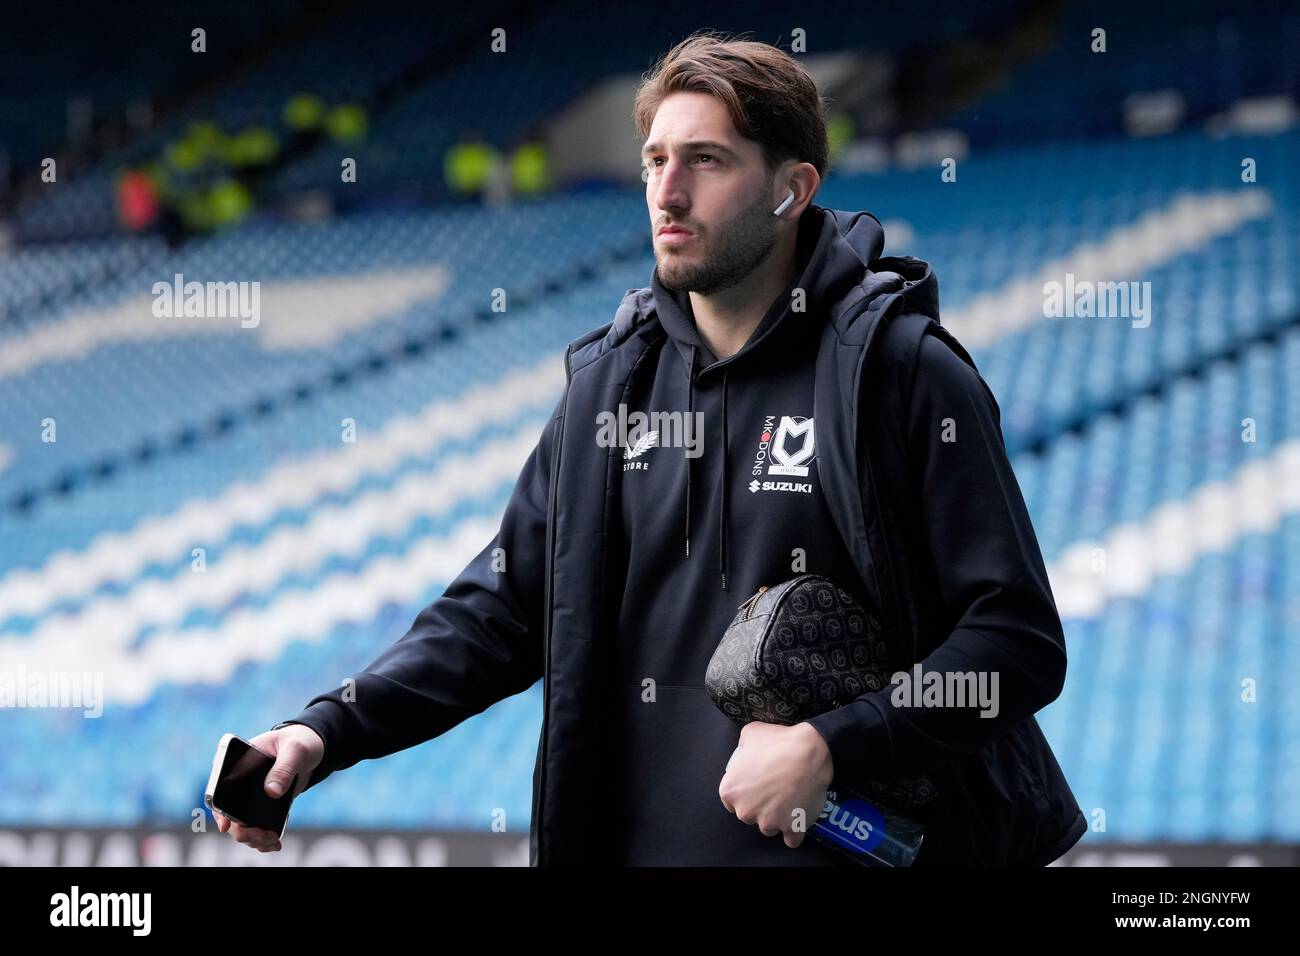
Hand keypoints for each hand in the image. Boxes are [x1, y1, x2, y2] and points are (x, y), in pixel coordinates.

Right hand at [212, 725, 323, 851]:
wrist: (310, 749)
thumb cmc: (298, 742)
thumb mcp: (294, 750)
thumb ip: (283, 768)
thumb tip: (271, 792)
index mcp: (236, 761)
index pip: (217, 787)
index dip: (217, 808)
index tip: (225, 824)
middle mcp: (236, 781)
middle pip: (226, 813)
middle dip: (240, 830)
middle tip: (259, 835)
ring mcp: (247, 796)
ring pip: (239, 825)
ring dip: (252, 838)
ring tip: (271, 840)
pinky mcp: (260, 806)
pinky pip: (255, 827)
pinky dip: (262, 839)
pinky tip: (274, 843)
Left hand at [718, 721, 834, 848]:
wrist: (809, 752)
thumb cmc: (778, 741)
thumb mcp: (751, 733)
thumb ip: (742, 747)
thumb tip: (744, 751)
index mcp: (730, 791)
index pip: (731, 800)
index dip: (744, 793)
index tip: (755, 786)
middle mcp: (745, 812)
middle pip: (749, 815)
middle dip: (759, 806)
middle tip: (774, 789)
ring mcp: (769, 823)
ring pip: (769, 828)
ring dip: (777, 818)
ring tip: (789, 799)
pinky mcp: (791, 829)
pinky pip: (791, 840)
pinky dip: (795, 832)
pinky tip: (798, 819)